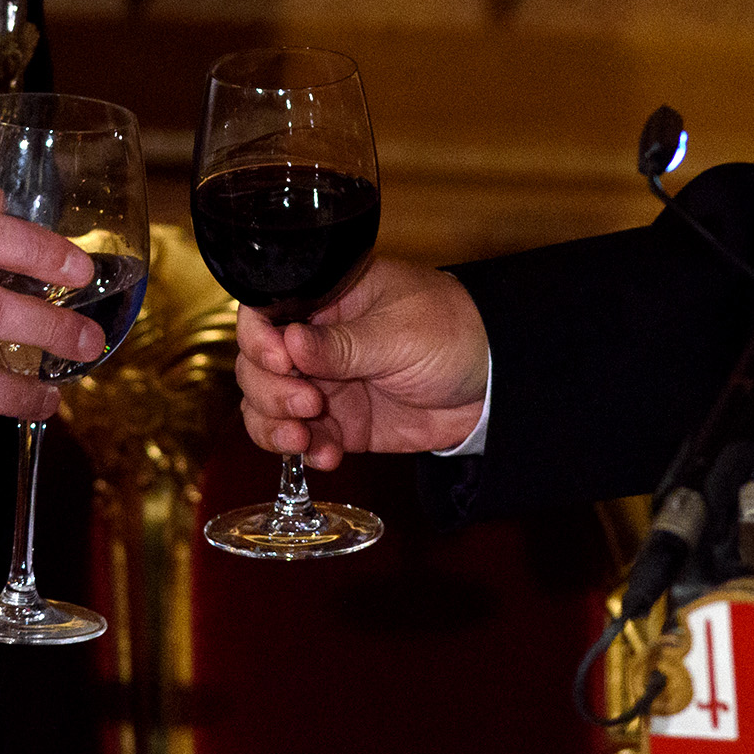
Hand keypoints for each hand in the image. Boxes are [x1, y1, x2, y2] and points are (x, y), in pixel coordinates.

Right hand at [235, 257, 488, 467]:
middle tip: (307, 404)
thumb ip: (343, 345)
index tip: (281, 360)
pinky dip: (306, 451)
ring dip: (275, 426)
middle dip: (269, 390)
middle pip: (257, 364)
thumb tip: (290, 342)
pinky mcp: (342, 423)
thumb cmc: (454, 332)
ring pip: (268, 406)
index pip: (266, 311)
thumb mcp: (399, 333)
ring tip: (305, 438)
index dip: (259, 338)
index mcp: (327, 298)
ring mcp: (325, 383)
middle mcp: (316, 340)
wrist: (496, 384)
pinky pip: (302, 439)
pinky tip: (329, 455)